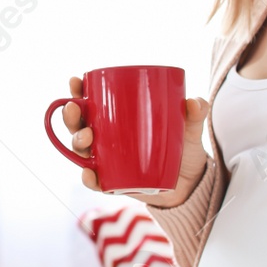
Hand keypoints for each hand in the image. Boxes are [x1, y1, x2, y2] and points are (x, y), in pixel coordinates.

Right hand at [60, 75, 210, 204]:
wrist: (190, 185)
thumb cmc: (183, 150)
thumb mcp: (189, 129)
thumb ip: (194, 114)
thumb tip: (194, 102)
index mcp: (118, 120)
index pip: (92, 103)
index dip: (79, 91)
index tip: (76, 81)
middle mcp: (107, 140)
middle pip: (80, 125)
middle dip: (71, 116)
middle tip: (75, 108)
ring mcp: (108, 161)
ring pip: (82, 151)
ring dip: (78, 142)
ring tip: (87, 137)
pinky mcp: (114, 183)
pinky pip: (96, 182)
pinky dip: (89, 178)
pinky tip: (89, 172)